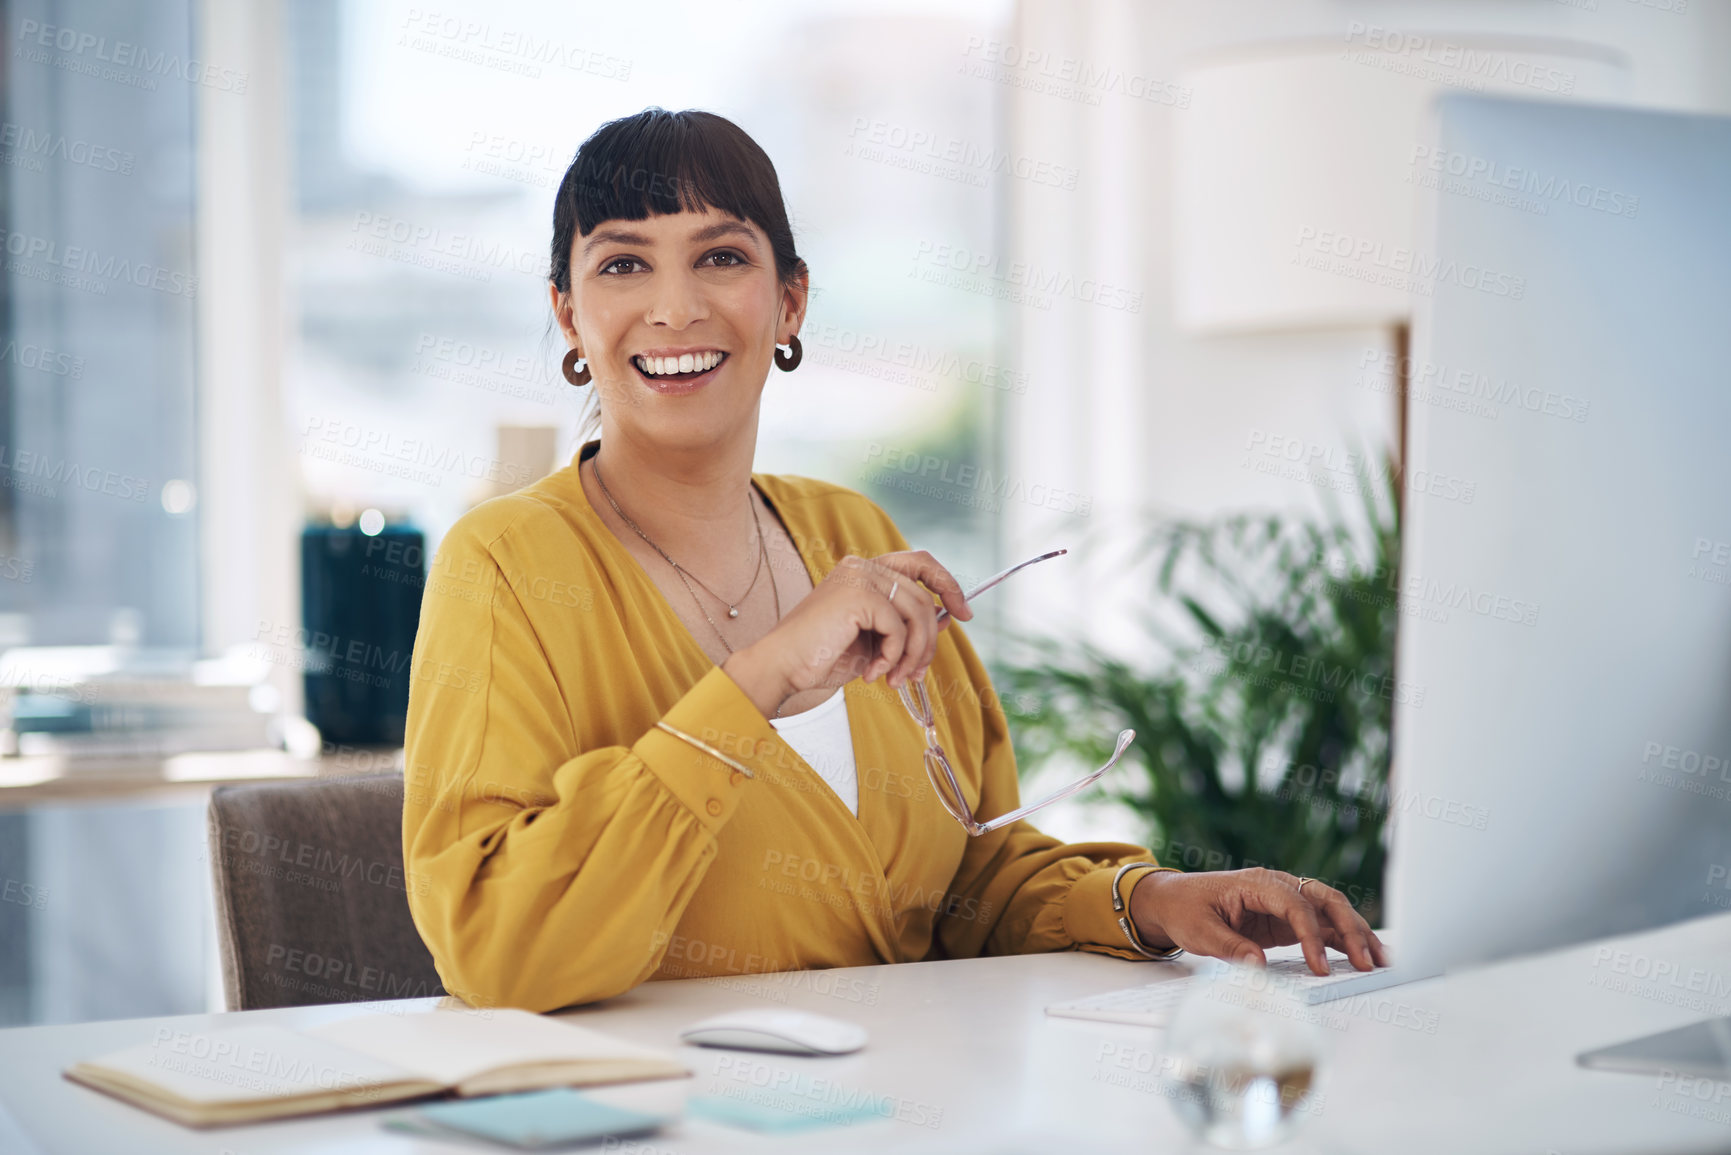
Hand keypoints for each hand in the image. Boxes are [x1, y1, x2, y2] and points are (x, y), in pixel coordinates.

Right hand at [722, 551, 972, 716]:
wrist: (783, 666)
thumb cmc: (821, 656)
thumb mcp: (875, 640)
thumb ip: (906, 624)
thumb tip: (947, 616)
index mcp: (864, 571)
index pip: (920, 563)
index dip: (948, 584)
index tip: (964, 613)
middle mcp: (862, 566)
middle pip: (923, 595)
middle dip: (929, 639)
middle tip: (918, 672)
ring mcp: (859, 577)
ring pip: (916, 612)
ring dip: (912, 654)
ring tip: (896, 678)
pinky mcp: (857, 595)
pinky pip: (898, 628)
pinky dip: (892, 656)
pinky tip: (873, 673)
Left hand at [1128, 868, 1389, 975]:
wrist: (1173, 900)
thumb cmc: (1185, 909)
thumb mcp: (1200, 931)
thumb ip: (1230, 948)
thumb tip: (1259, 968)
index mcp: (1257, 883)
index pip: (1296, 904)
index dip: (1311, 935)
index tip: (1318, 966)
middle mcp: (1278, 886)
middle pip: (1325, 899)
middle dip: (1350, 928)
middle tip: (1367, 961)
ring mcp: (1286, 901)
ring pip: (1331, 911)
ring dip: (1356, 933)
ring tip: (1380, 960)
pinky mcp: (1287, 918)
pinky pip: (1322, 925)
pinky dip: (1343, 940)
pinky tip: (1362, 956)